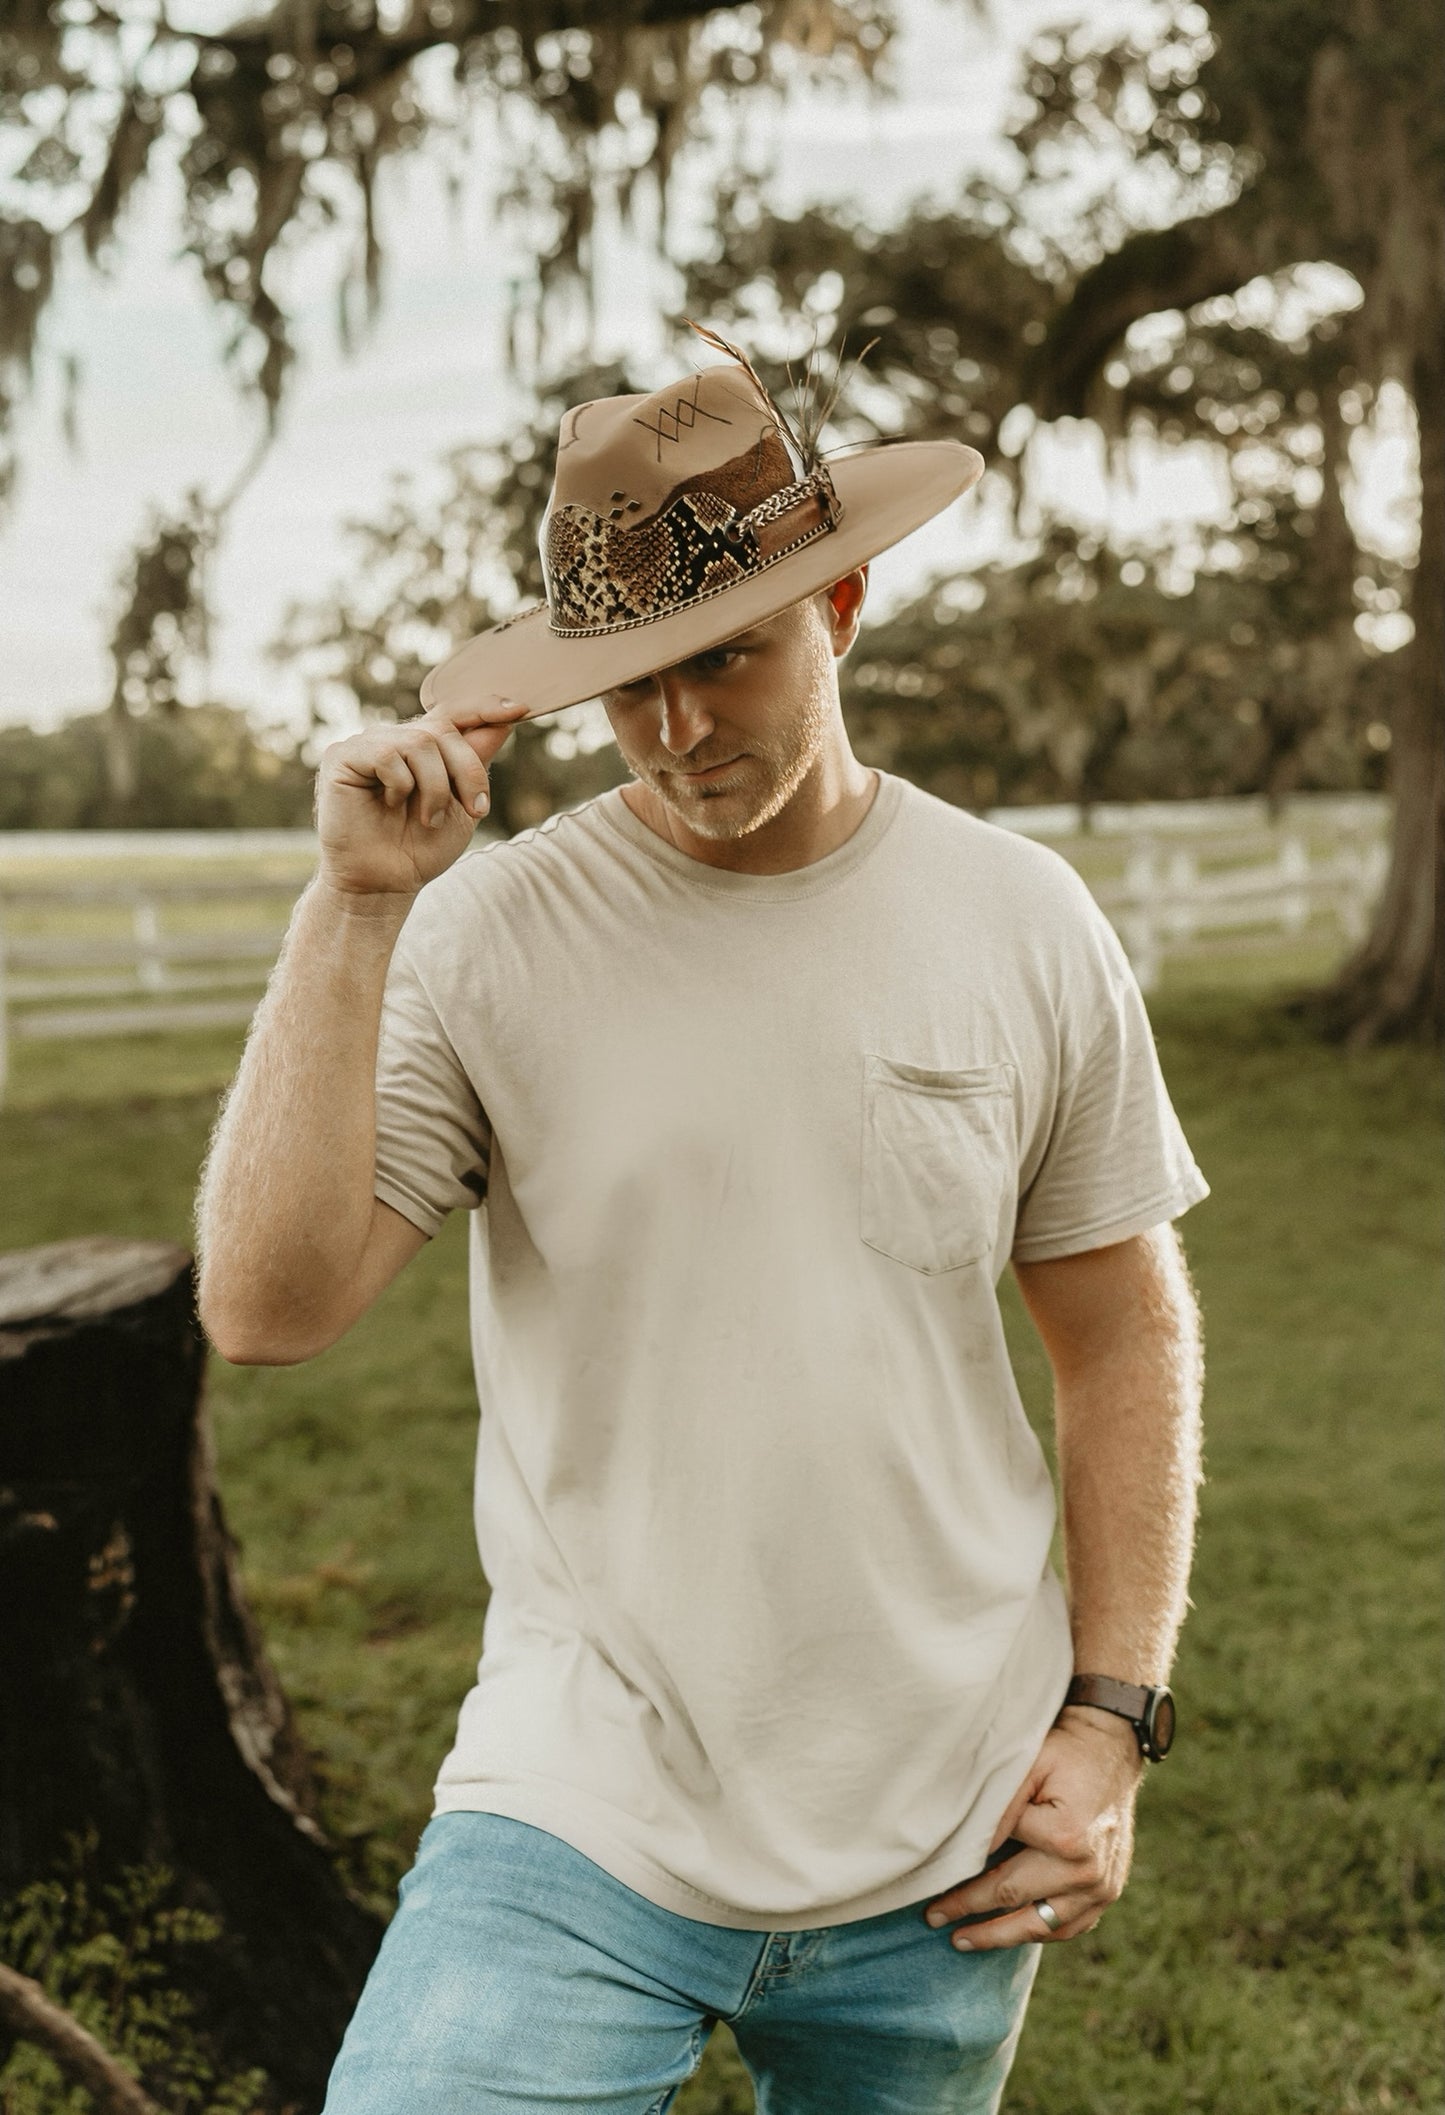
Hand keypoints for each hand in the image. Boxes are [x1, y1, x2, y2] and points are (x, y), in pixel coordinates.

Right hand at [316, 698, 529, 897]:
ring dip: (435, 787)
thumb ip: (476, 763)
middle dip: (468, 771)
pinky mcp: (342, 756)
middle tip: (476, 810)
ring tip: (429, 819)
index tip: (520, 709)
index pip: (455, 715)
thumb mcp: (463, 805)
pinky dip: (400, 785)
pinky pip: (386, 754)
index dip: (486, 707)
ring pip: (419, 741)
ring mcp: (367, 744)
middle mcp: (396, 739)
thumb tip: (506, 720)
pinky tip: (389, 805)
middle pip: (444, 730)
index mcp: (424, 748)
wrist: (386, 883)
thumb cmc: (421, 849)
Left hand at [922, 1707, 1144, 1949]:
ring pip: (1042, 1926)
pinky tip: (1010, 1934)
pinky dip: (1038, 1933)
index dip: (963, 1868)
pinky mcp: (1108, 1893)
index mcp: (1067, 1837)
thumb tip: (971, 1847)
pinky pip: (1069, 1927)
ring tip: (962, 1941)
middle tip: (934, 1918)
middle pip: (1015, 1899)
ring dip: (999, 1937)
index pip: (1001, 1858)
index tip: (930, 1883)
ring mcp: (1101, 1888)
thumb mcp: (1027, 1765)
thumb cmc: (1064, 1754)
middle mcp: (1087, 1871)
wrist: (1111, 1752)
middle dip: (970, 1910)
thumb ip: (1001, 1807)